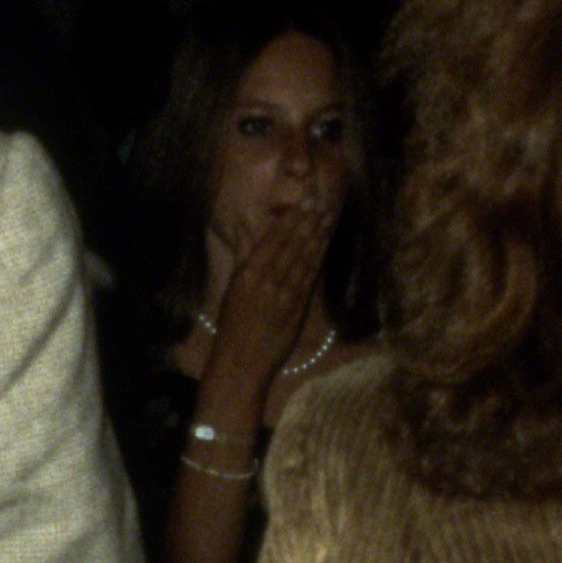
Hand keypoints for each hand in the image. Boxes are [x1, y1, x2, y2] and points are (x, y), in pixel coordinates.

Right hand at [201, 200, 335, 400]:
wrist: (241, 361)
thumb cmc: (233, 323)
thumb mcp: (233, 285)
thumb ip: (243, 252)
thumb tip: (245, 223)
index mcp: (248, 273)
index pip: (274, 239)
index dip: (292, 219)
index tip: (305, 201)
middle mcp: (268, 281)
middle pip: (292, 245)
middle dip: (309, 222)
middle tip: (323, 201)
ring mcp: (285, 295)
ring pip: (304, 260)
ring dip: (318, 237)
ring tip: (328, 217)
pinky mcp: (297, 309)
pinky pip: (310, 279)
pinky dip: (318, 260)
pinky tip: (325, 246)